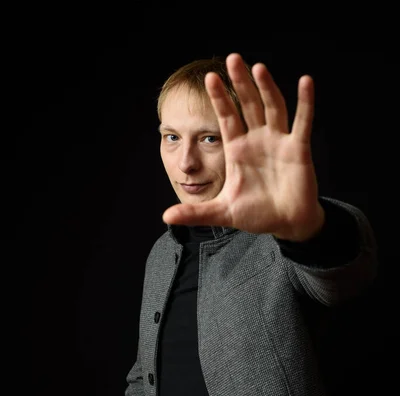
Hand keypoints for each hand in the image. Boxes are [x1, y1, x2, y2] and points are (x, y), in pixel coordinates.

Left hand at [162, 53, 323, 241]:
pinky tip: (305, 81)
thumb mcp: (222, 212)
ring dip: (267, 88)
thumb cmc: (256, 214)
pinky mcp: (298, 149)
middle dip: (240, 83)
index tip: (209, 78)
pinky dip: (305, 102)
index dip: (219, 98)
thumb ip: (195, 213)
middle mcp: (257, 140)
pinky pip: (302, 122)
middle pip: (248, 105)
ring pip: (272, 108)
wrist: (286, 224)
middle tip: (233, 59)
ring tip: (258, 67)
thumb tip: (166, 217)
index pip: (226, 117)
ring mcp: (278, 142)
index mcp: (237, 150)